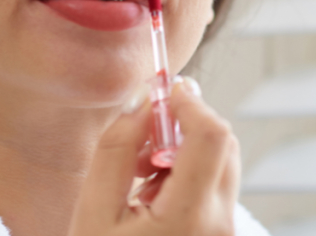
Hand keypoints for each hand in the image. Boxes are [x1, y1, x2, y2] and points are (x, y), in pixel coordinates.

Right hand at [68, 77, 240, 235]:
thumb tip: (140, 103)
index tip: (162, 92)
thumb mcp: (92, 215)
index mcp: (190, 219)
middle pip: (223, 145)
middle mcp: (220, 227)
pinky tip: (151, 202)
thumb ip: (116, 153)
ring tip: (140, 181)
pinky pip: (216, 191)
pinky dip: (189, 178)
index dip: (189, 103)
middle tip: (142, 140)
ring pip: (221, 166)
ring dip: (186, 154)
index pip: (212, 135)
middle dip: (186, 127)